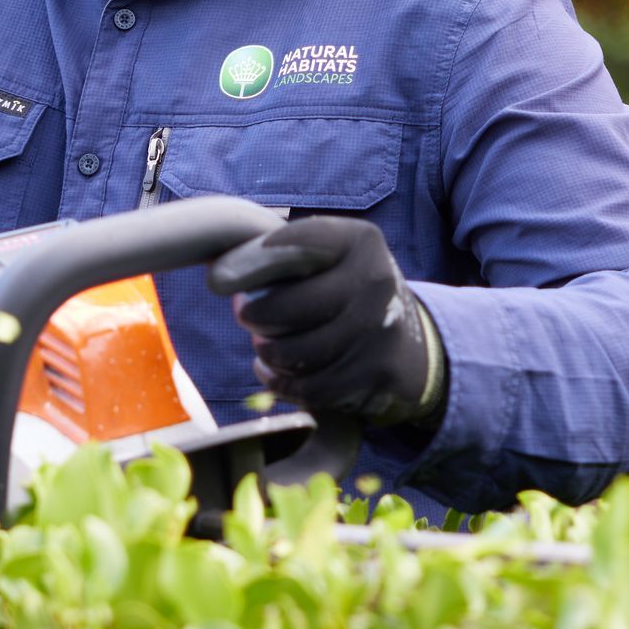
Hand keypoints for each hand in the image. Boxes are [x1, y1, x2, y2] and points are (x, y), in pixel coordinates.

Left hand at [208, 216, 442, 429]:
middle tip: (247, 316)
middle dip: (255, 316)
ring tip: (265, 345)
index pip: (295, 245)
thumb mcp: (330, 255)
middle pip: (289, 307)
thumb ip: (281, 252)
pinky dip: (281, 383)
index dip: (250, 262)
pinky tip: (274, 371)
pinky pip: (309, 387)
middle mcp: (375, 280)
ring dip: (268, 353)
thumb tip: (219, 272)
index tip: (217, 279)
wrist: (411, 342)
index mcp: (359, 240)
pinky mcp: (377, 373)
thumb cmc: (346, 289)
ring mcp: (380, 330)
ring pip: (295, 353)